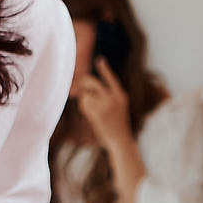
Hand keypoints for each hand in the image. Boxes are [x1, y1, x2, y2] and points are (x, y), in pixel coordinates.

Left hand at [75, 60, 141, 176]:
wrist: (121, 142)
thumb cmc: (117, 126)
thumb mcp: (118, 108)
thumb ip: (107, 97)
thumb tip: (87, 88)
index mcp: (121, 95)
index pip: (111, 78)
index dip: (104, 69)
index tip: (99, 60)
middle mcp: (114, 98)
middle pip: (91, 81)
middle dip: (83, 83)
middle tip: (81, 89)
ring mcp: (105, 105)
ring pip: (86, 93)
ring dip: (84, 99)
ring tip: (91, 110)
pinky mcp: (98, 113)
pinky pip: (84, 103)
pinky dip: (84, 108)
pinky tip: (91, 115)